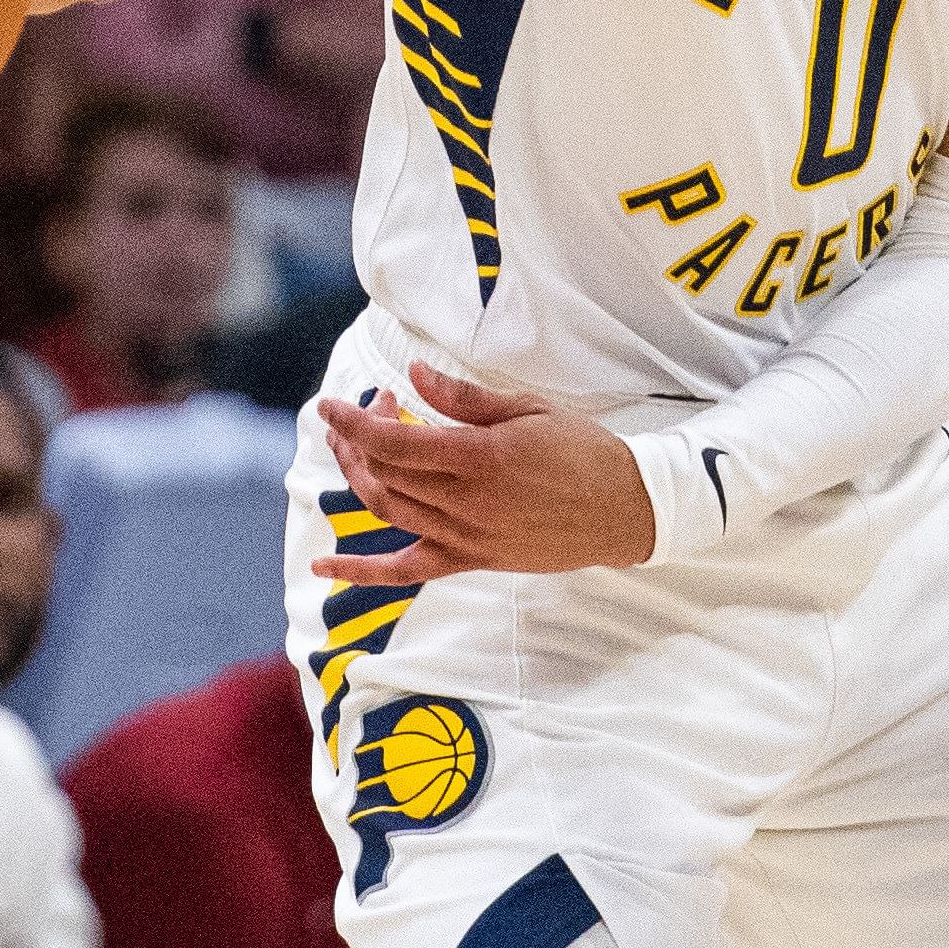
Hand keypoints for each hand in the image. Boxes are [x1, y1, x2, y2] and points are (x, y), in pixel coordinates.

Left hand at [310, 366, 655, 583]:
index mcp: (480, 458)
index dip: (354, 421)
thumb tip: (416, 374)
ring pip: (387, 510)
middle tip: (367, 410)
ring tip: (352, 449)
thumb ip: (466, 398)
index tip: (332, 405)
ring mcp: (465, 536)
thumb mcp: (528, 409)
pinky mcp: (470, 560)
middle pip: (384, 473)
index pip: (394, 441)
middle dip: (359, 438)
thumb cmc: (583, 452)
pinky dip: (361, 573)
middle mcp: (465, 502)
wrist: (624, 510)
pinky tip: (323, 570)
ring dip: (357, 477)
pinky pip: (406, 571)